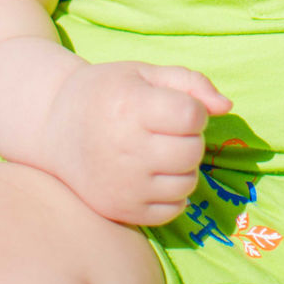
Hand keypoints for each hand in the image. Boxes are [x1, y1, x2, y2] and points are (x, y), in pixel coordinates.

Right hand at [42, 60, 232, 225]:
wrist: (57, 126)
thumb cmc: (109, 92)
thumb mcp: (148, 74)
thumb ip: (192, 84)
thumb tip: (227, 107)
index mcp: (131, 107)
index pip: (191, 117)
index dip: (194, 110)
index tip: (177, 107)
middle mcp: (125, 149)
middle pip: (192, 152)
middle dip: (191, 138)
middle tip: (169, 131)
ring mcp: (122, 184)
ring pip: (187, 182)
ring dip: (185, 166)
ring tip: (162, 152)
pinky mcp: (120, 210)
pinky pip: (172, 210)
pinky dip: (174, 193)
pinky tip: (156, 175)